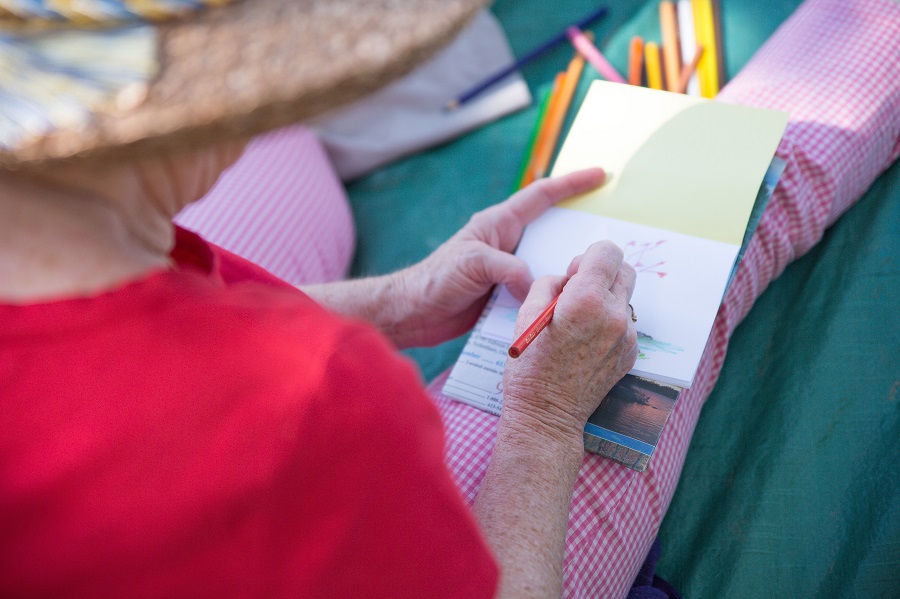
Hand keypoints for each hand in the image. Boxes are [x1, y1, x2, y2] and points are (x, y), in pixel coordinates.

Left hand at [392, 168, 605, 347]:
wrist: (413, 315)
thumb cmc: (434, 280)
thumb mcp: (472, 264)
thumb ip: (507, 269)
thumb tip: (537, 287)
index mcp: (498, 225)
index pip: (541, 196)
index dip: (572, 183)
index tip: (600, 174)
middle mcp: (507, 244)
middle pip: (552, 232)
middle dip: (581, 231)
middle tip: (614, 236)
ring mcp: (508, 271)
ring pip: (549, 265)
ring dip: (570, 271)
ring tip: (600, 276)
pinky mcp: (507, 297)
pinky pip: (539, 292)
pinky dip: (555, 297)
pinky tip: (574, 306)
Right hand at [501, 240, 638, 443]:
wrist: (547, 415)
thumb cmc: (530, 366)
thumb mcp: (527, 313)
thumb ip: (551, 283)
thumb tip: (570, 276)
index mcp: (586, 299)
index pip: (608, 251)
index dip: (588, 257)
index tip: (574, 274)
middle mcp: (614, 315)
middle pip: (625, 270)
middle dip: (602, 273)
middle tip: (578, 293)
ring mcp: (627, 336)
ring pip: (624, 298)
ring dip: (605, 300)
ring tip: (578, 325)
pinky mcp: (631, 353)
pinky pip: (624, 324)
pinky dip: (608, 324)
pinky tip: (586, 345)